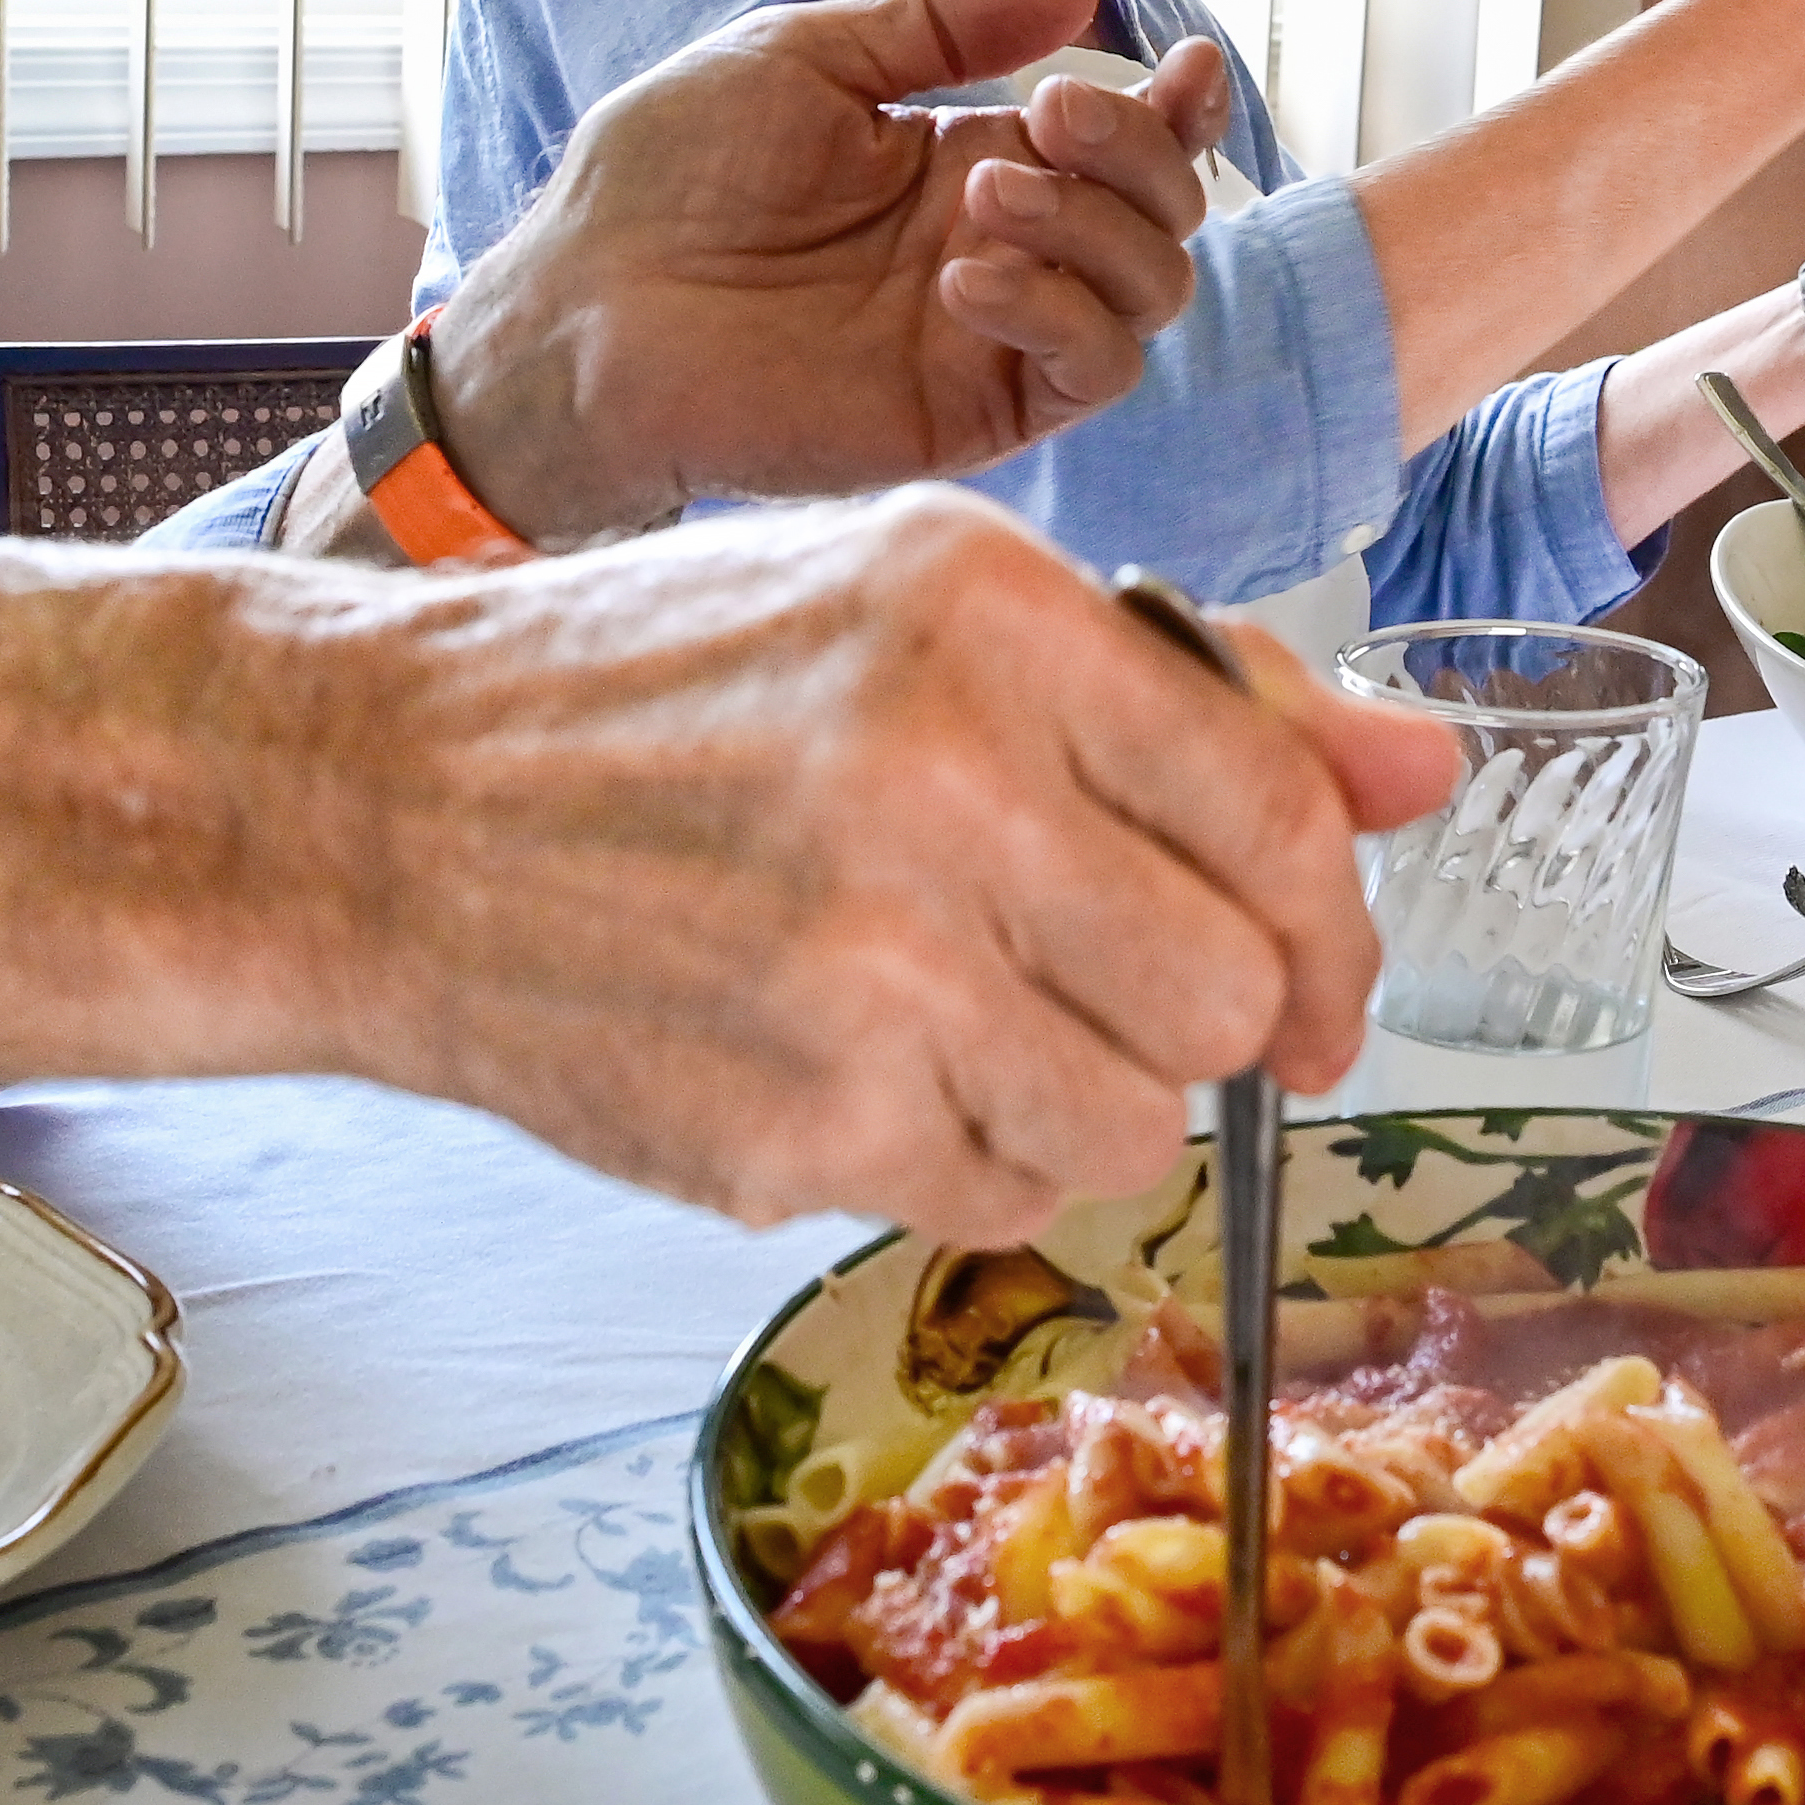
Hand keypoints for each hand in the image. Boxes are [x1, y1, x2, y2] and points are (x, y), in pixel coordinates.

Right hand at [348, 492, 1465, 1244]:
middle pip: (1232, 994)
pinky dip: (962, 1167)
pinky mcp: (795, 1132)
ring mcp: (866, 973)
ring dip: (1085, 1105)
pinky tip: (856, 1072)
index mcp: (989, 617)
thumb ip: (1194, 694)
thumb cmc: (664, 687)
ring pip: (1133, 1128)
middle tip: (1123, 1002)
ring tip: (957, 1023)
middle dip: (1211, 1023)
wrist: (375, 802)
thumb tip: (1429, 775)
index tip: (1308, 975)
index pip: (1279, 808)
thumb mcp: (916, 598)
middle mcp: (941, 784)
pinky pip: (996, 1206)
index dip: (1332, 917)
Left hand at [430, 0, 1233, 540]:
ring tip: (987, 194)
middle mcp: (998, 250)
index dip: (1177, 110)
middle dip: (1137, 151)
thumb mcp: (810, 59)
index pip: (1121, 146)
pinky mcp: (970, 411)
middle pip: (1160, 213)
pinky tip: (966, 276)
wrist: (584, 307)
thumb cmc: (666, 178)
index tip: (1185, 64)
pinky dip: (1059, 312)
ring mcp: (991, 335)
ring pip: (1148, 292)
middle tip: (1046, 112)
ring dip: (1098, 226)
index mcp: (968, 165)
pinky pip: (1090, 371)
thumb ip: (944, 24)